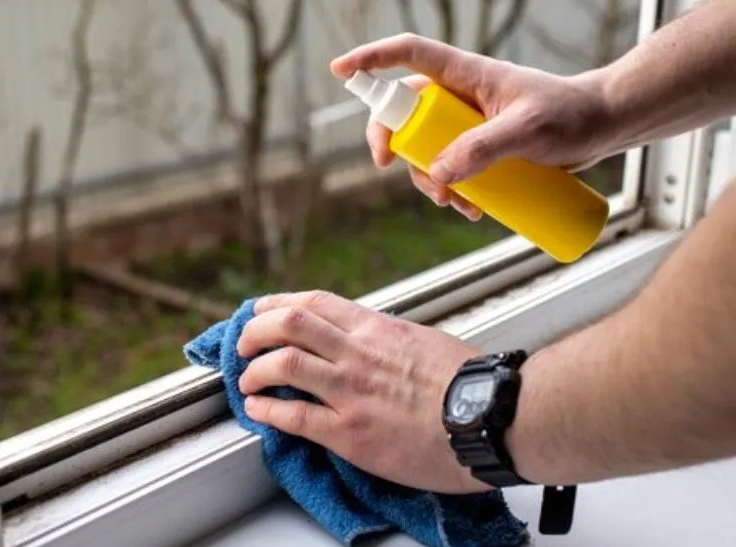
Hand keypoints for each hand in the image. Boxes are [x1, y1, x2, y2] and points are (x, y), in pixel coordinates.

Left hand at [237, 290, 490, 493]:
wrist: (492, 418)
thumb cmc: (470, 384)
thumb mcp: (424, 342)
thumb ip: (390, 340)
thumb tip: (373, 339)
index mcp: (377, 329)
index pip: (314, 303)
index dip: (277, 305)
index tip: (261, 312)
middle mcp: (358, 353)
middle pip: (288, 323)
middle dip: (255, 331)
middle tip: (243, 345)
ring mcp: (351, 391)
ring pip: (283, 362)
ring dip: (254, 370)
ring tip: (246, 380)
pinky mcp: (350, 433)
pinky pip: (294, 416)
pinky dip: (267, 410)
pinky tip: (257, 411)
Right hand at [331, 33, 615, 221]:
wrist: (605, 127)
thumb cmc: (571, 114)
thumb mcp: (528, 130)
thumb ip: (482, 148)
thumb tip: (435, 175)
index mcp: (466, 73)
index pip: (409, 55)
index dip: (372, 59)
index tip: (340, 71)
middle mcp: (460, 95)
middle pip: (405, 113)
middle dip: (394, 144)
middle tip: (392, 169)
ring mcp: (469, 122)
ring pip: (425, 148)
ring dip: (428, 178)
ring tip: (456, 205)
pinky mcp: (483, 147)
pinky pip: (450, 167)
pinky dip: (450, 190)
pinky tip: (471, 210)